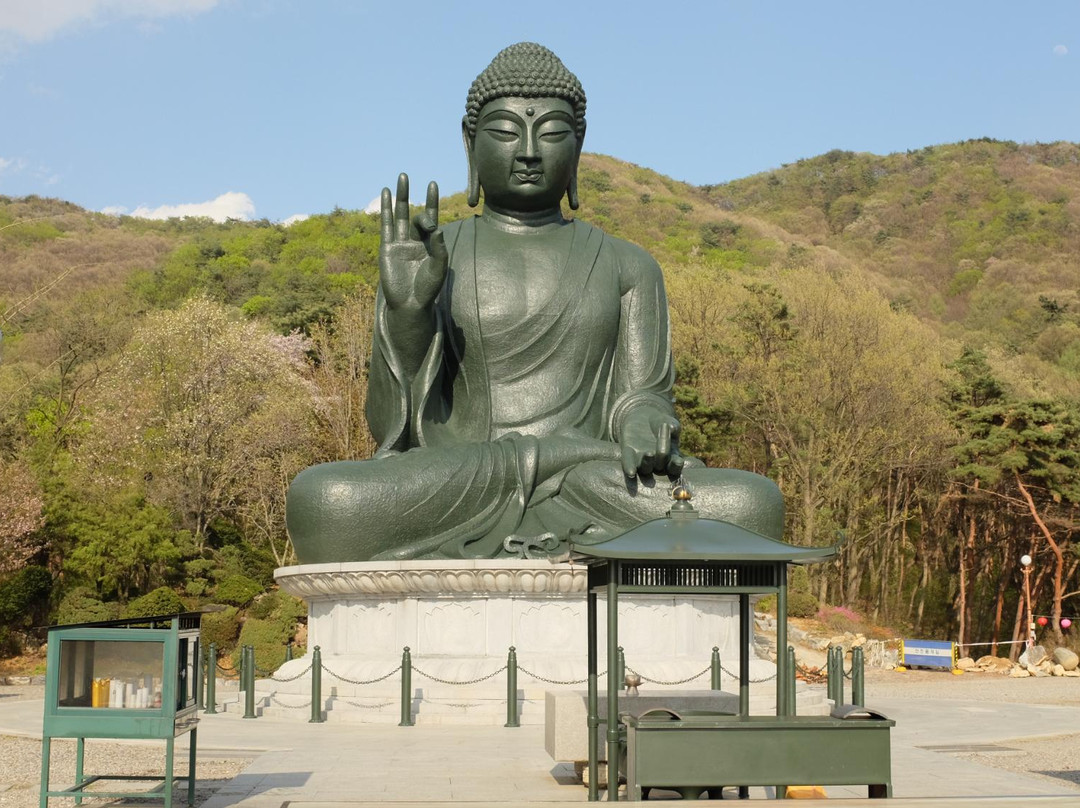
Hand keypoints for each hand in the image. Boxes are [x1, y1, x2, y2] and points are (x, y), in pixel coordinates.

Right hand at [379, 173, 447, 310]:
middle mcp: (414, 240)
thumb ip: (439, 247)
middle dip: (412, 195)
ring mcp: (400, 243)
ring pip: (399, 215)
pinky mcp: (387, 248)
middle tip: (409, 176)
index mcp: (429, 244)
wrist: (410, 304)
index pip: (431, 218)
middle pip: (414, 213)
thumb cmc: (428, 289)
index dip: (431, 201)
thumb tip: (437, 227)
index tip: (432, 184)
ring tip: (400, 178)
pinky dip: (385, 210)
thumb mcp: (439, 267)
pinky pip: (386, 225)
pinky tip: (385, 194)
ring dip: (399, 196)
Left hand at [620, 409, 684, 478]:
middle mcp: (656, 463)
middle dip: (662, 456)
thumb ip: (673, 426)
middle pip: (660, 464)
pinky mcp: (628, 454)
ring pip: (645, 467)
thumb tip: (671, 427)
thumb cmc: (662, 423)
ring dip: (647, 462)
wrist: (644, 418)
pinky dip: (629, 467)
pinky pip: (628, 463)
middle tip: (663, 450)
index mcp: (670, 458)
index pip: (674, 467)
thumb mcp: (669, 422)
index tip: (678, 462)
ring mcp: (642, 460)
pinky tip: (631, 472)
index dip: (676, 466)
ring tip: (650, 454)